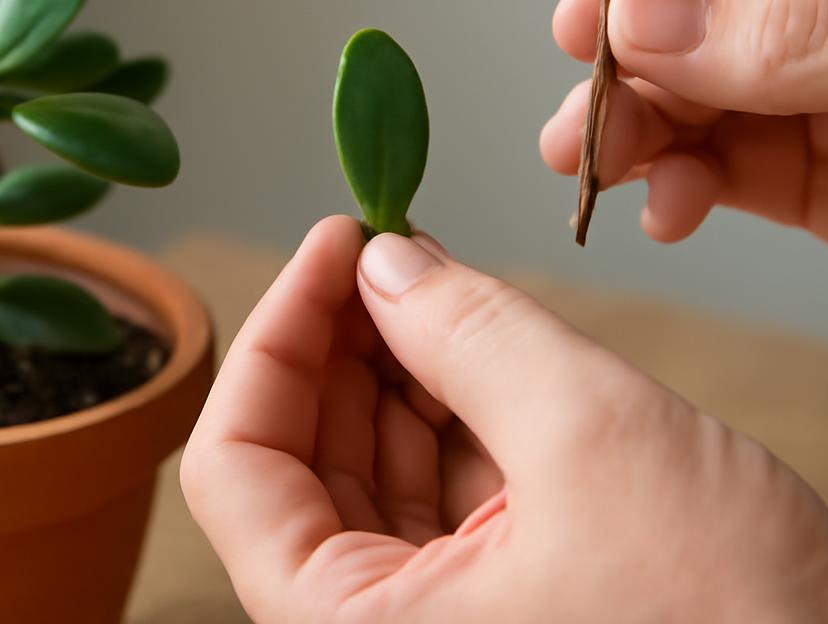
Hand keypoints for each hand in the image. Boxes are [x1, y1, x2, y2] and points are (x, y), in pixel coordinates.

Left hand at [182, 217, 827, 622]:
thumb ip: (472, 335)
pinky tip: (480, 333)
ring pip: (375, 469)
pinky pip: (445, 489)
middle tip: (388, 241)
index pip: (233, 468)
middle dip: (343, 338)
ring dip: (399, 362)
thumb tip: (388, 263)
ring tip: (434, 273)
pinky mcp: (510, 600)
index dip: (274, 336)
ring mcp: (446, 617)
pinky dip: (456, 404)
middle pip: (303, 461)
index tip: (336, 241)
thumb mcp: (593, 440)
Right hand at [543, 0, 827, 385]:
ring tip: (601, 167)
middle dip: (641, 61)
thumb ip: (795, 40)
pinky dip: (684, 183)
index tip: (586, 19)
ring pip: (705, 87)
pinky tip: (668, 206)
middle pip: (712, 2)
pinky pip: (729, 164)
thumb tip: (645, 20)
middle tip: (588, 115)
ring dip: (645, 126)